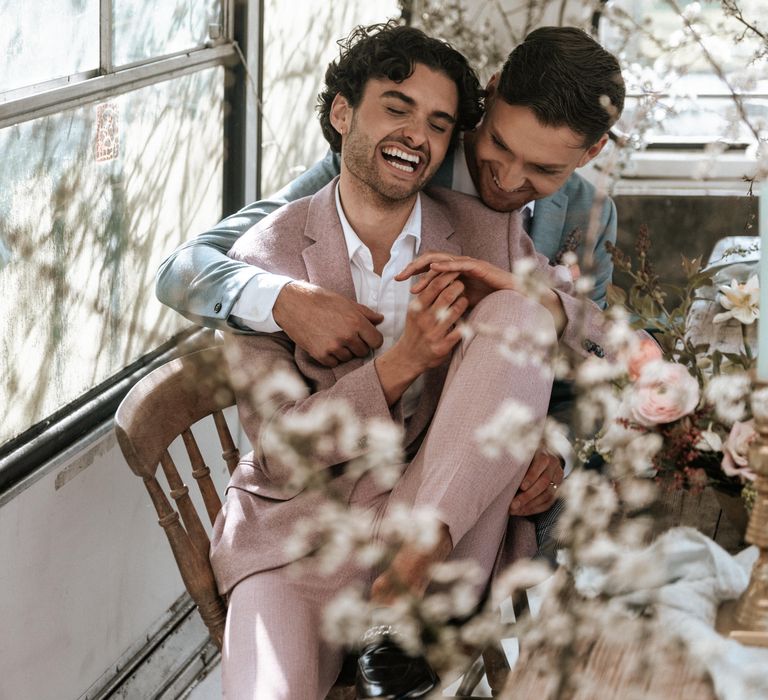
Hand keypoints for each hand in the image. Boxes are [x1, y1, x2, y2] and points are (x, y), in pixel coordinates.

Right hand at [273, 281, 382, 366]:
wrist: (293, 304)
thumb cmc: (320, 300)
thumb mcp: (346, 302)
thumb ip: (365, 313)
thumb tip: (380, 319)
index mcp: (356, 322)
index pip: (377, 341)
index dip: (373, 339)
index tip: (367, 337)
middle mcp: (347, 336)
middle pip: (363, 351)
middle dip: (358, 345)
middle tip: (348, 336)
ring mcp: (333, 347)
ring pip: (348, 358)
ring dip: (344, 351)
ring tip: (334, 337)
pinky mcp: (320, 354)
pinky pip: (334, 363)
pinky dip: (332, 356)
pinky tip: (326, 344)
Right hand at [374, 272, 467, 404]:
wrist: (409, 357)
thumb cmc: (415, 330)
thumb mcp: (414, 311)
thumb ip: (425, 296)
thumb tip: (438, 276)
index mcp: (416, 308)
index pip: (434, 285)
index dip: (447, 276)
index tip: (455, 271)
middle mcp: (424, 320)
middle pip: (446, 295)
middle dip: (458, 286)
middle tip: (462, 284)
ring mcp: (433, 334)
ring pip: (456, 311)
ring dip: (463, 302)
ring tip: (464, 300)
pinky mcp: (442, 347)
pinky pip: (460, 332)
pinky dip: (467, 323)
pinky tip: (470, 318)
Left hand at [399, 253, 565, 334]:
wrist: (514, 300)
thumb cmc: (491, 303)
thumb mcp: (464, 305)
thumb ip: (450, 304)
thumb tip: (434, 314)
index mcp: (454, 274)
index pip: (430, 270)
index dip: (414, 274)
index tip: (398, 282)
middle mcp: (459, 266)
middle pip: (431, 261)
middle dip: (413, 267)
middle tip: (398, 276)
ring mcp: (469, 264)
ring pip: (442, 261)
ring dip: (426, 267)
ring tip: (411, 274)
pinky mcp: (478, 266)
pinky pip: (459, 263)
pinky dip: (446, 264)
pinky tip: (434, 268)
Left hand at [509, 448, 563, 515]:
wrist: (541, 457)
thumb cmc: (524, 456)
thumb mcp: (522, 455)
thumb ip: (517, 462)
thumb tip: (503, 475)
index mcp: (544, 455)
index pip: (540, 465)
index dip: (531, 477)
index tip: (521, 486)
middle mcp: (554, 466)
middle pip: (543, 484)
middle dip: (527, 496)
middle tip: (513, 504)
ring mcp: (558, 478)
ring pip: (547, 496)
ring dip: (529, 505)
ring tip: (515, 511)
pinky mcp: (557, 489)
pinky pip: (548, 503)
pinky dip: (534, 509)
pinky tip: (522, 511)